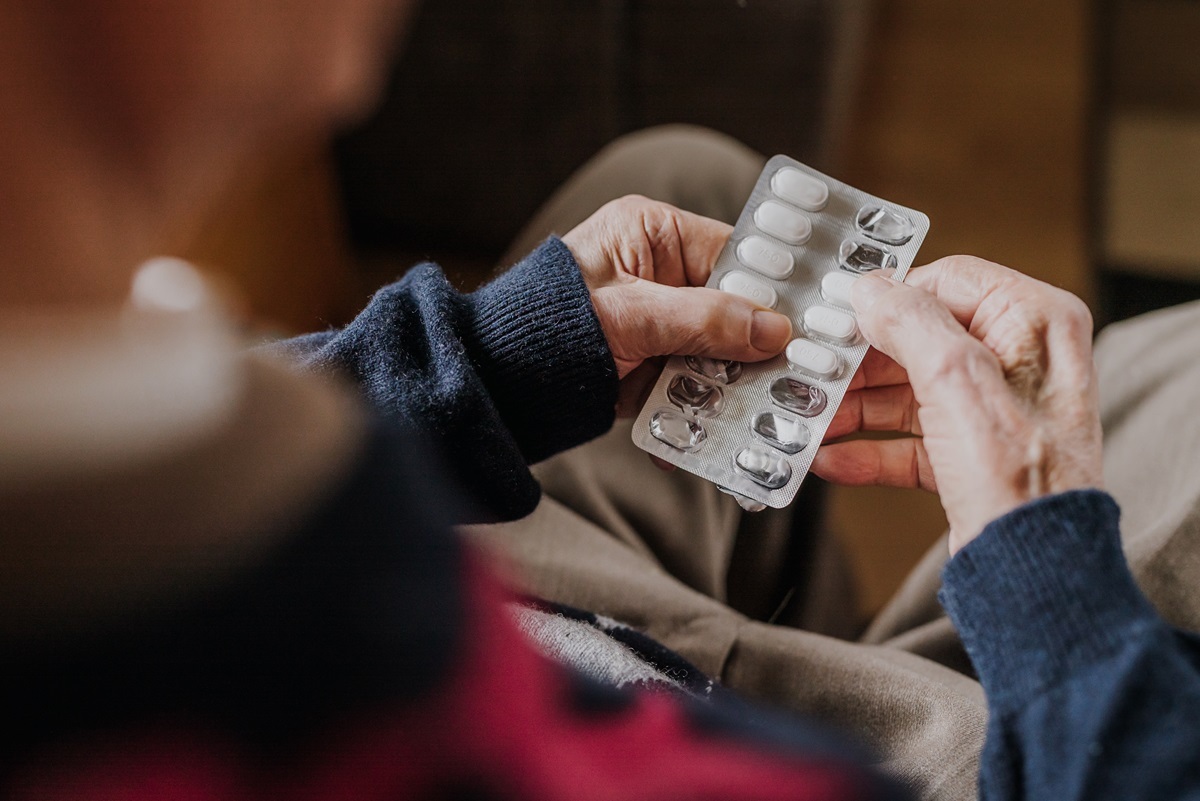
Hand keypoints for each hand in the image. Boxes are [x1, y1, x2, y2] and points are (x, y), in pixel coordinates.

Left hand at [562, 196, 791, 414]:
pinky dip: (697, 409)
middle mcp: (658, 273)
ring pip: (715, 352)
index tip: (806, 321)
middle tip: (791, 379)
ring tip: (752, 416)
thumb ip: (706, 319)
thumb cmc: (550, 325)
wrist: (500, 381)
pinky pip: (689, 382)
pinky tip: (708, 435)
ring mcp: (655, 321)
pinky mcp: (648, 363)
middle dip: (752, 348)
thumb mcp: (634, 314)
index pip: (732, 253)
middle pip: (730, 308)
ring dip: (727, 387)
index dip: (770, 288)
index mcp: (652, 233)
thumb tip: (773, 329)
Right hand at [811, 256, 1103, 553]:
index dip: (890, 296)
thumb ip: (911, 322)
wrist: (1034, 576)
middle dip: (859, 363)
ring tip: (809, 416)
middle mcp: (1020, 361)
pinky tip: (830, 458)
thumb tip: (871, 289)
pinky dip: (869, 450)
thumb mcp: (958, 382)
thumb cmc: (1021, 482)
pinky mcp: (972, 457)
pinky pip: (909, 441)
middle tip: (811, 370)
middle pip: (918, 339)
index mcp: (1035, 323)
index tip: (838, 313)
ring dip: (853, 408)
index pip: (948, 280)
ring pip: (907, 392)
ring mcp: (994, 411)